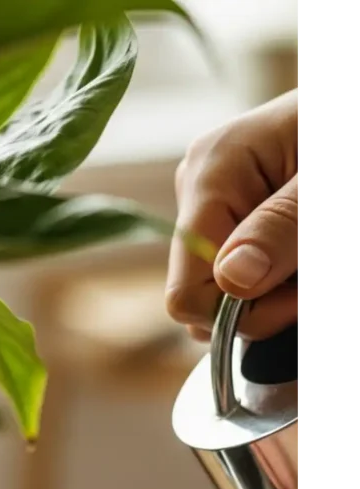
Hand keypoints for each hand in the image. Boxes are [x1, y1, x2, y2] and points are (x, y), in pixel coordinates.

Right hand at [166, 89, 299, 340]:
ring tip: (302, 262)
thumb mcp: (318, 185)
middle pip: (200, 293)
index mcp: (210, 176)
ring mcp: (209, 202)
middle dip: (257, 302)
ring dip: (266, 295)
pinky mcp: (227, 212)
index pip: (188, 290)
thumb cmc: (340, 136)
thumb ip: (280, 228)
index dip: (241, 313)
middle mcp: (197, 190)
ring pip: (217, 290)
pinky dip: (269, 281)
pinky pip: (232, 272)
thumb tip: (233, 278)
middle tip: (304, 278)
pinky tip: (295, 257)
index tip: (296, 300)